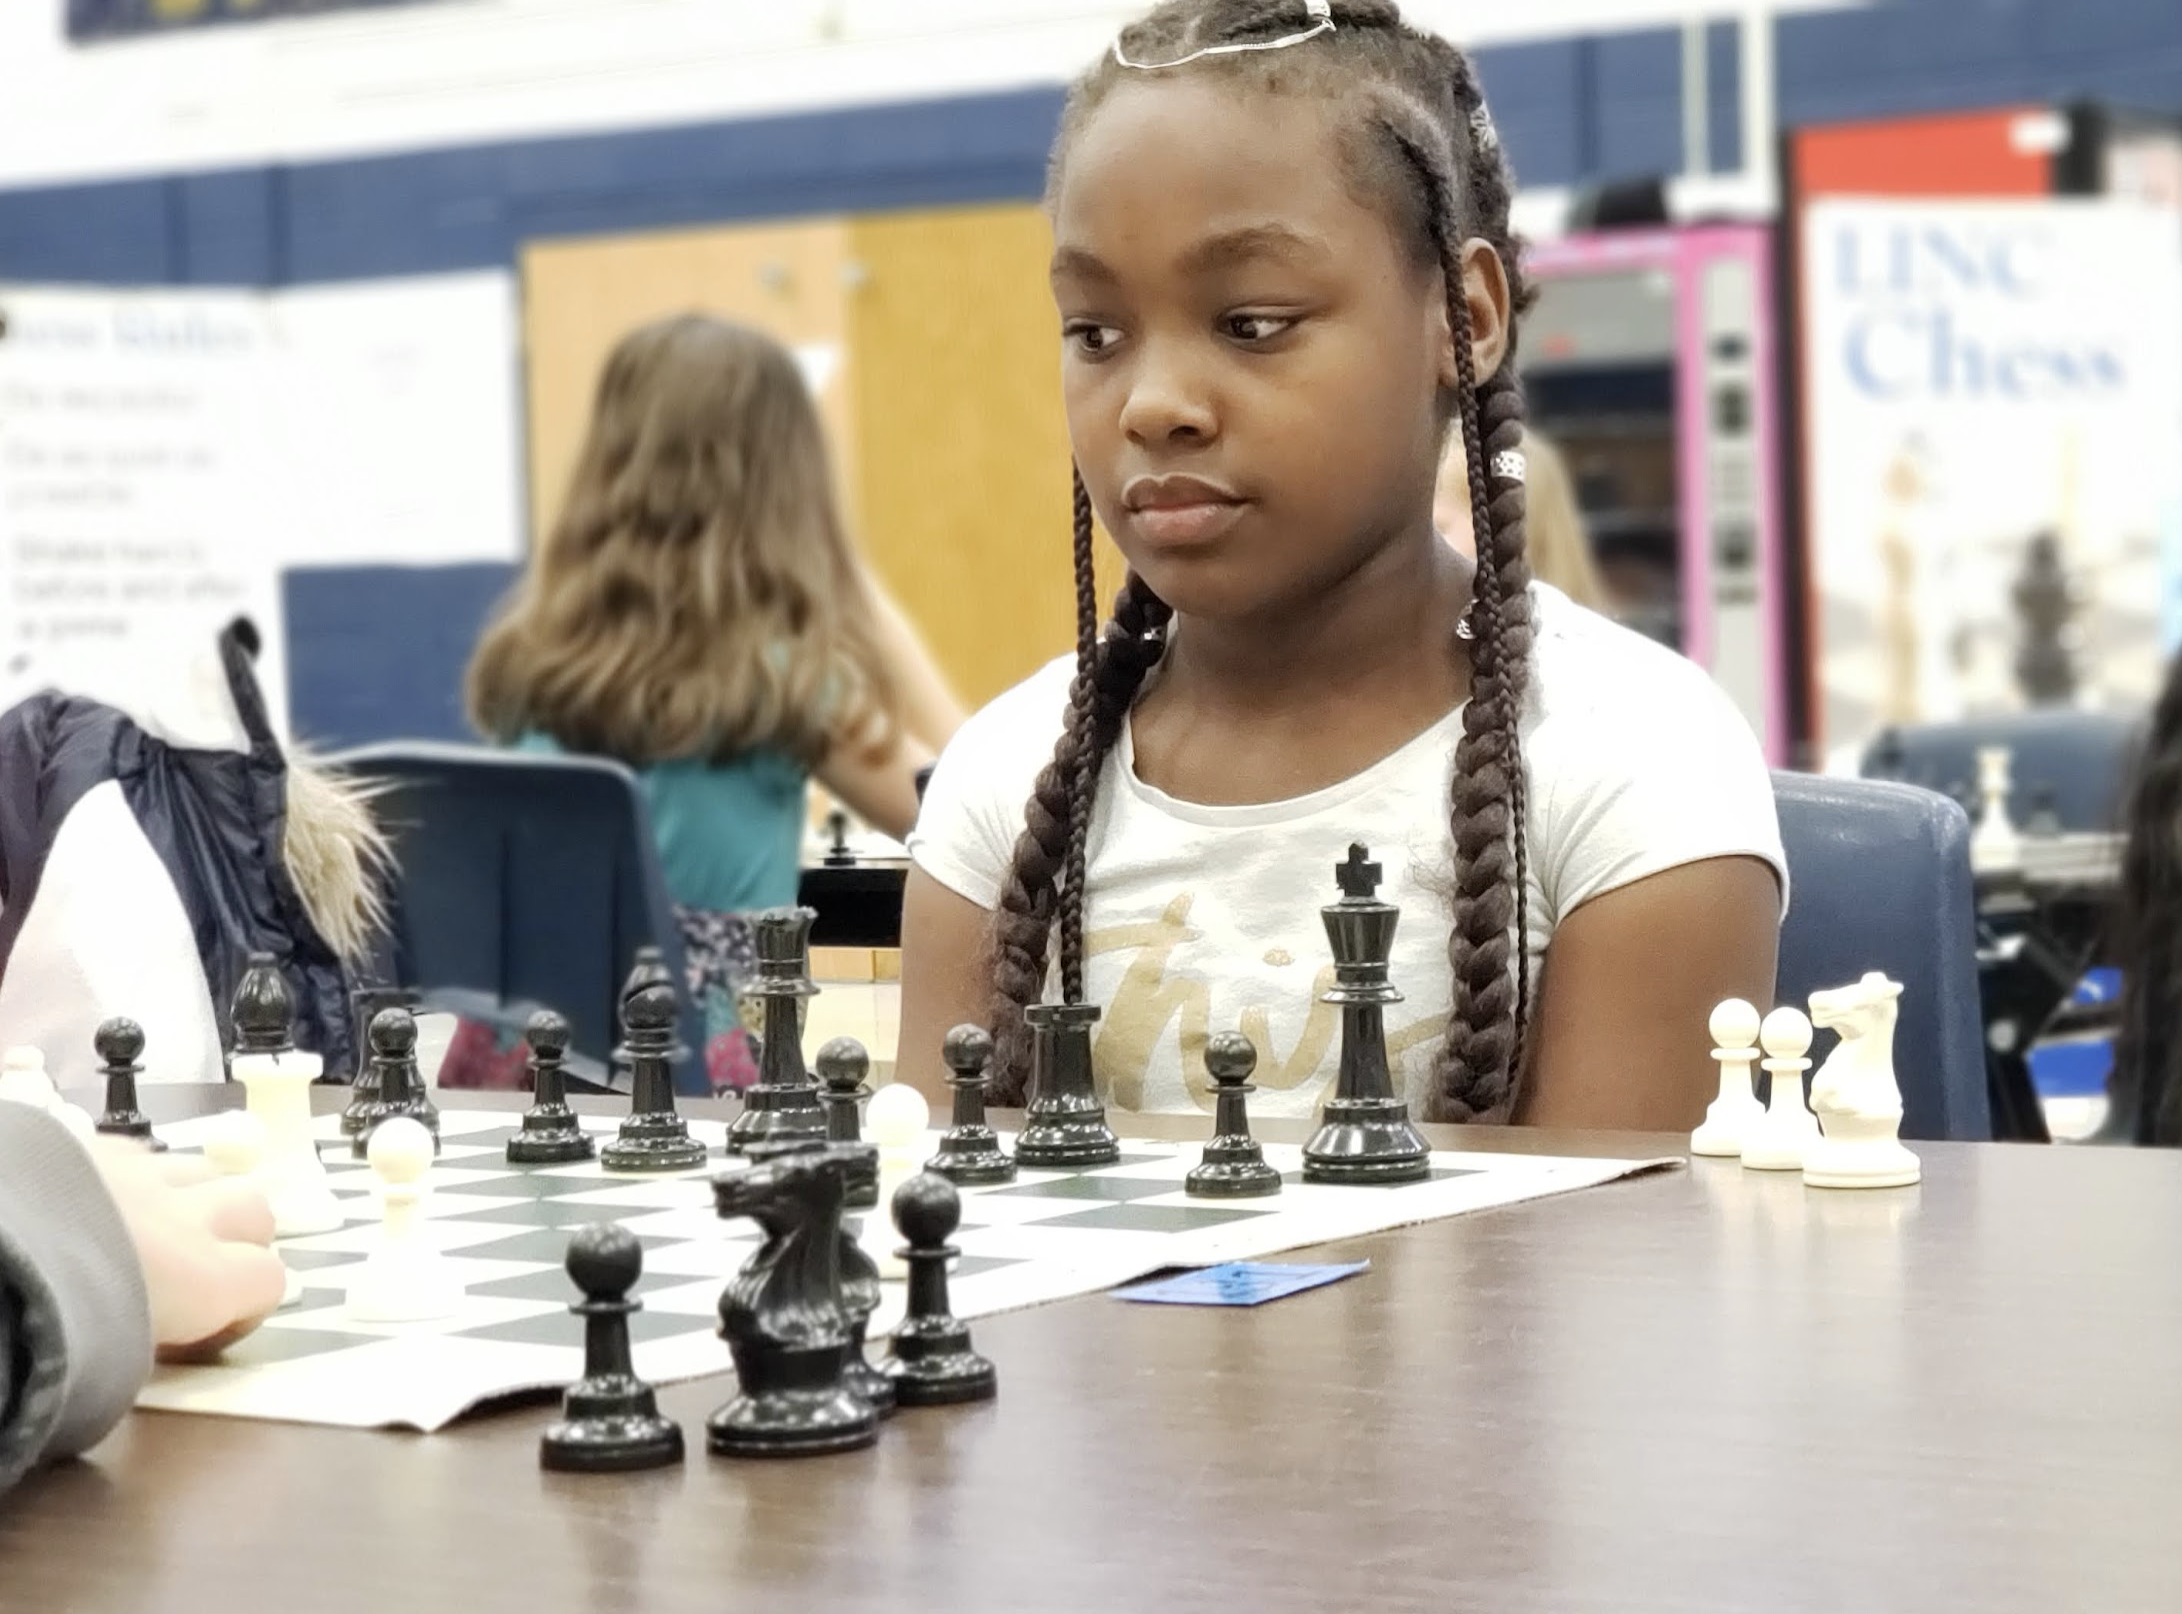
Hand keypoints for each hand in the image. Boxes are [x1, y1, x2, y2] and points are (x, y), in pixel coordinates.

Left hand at [87, 1140, 287, 1353]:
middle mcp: (182, 1215)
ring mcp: (133, 1171)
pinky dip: (128, 1176)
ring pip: (195, 1170)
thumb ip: (152, 1352)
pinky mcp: (83, 1142)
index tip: (202, 1331)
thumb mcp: (113, 1372)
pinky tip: (90, 1202)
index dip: (246, 1305)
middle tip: (188, 1274)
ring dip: (185, 1197)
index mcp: (202, 1282)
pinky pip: (131, 1152)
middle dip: (236, 1235)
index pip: (269, 1280)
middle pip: (251, 1209)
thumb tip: (151, 1349)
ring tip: (142, 1231)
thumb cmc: (42, 1337)